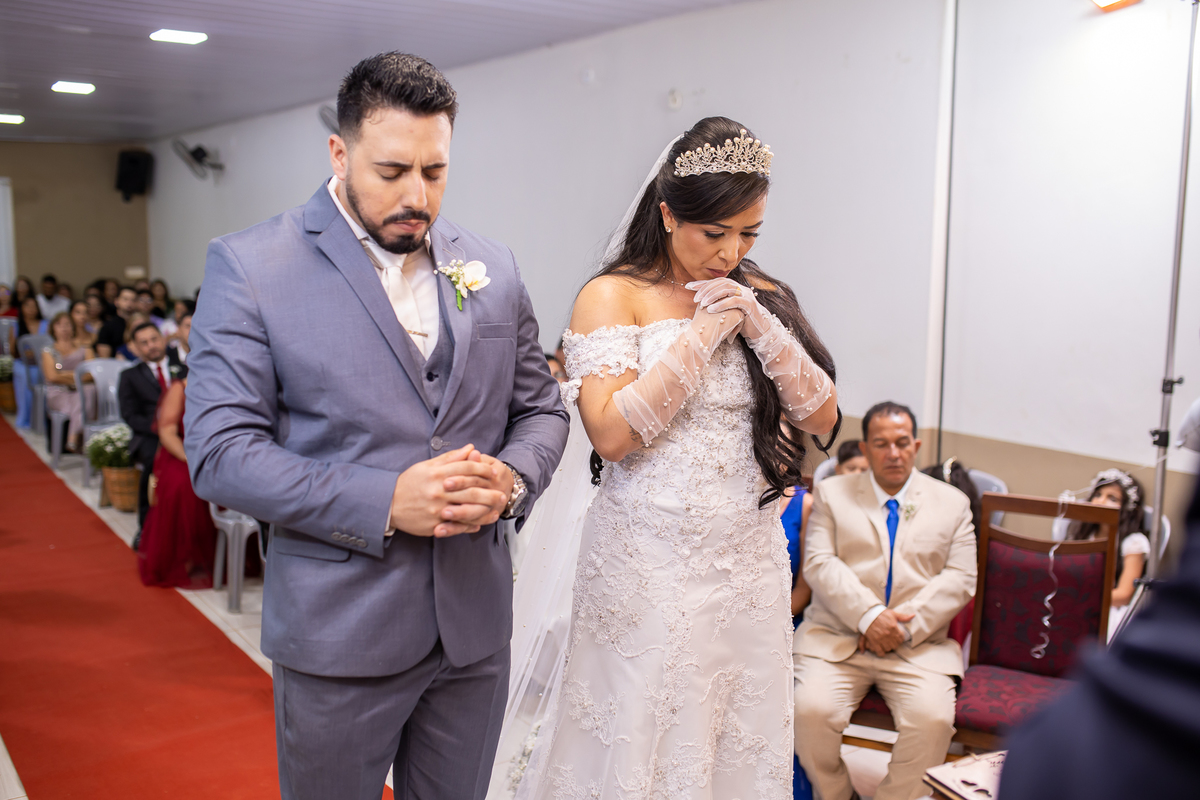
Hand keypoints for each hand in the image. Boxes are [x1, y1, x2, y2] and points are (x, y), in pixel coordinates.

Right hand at [389, 445, 508, 537]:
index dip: (482, 469)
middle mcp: (438, 491)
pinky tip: (479, 525)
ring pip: (466, 510)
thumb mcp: (427, 466)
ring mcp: (436, 509)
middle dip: (489, 493)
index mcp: (437, 474)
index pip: (466, 469)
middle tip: (502, 495)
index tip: (493, 472)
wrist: (388, 504)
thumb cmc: (409, 483)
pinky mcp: (434, 525)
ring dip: (484, 511)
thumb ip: (451, 458)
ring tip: (495, 511)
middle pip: (470, 490)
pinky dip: (469, 526)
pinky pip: (456, 527)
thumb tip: (471, 448)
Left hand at [686, 278, 769, 340]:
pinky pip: (735, 301)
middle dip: (706, 289)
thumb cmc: (741, 321)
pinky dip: (722, 304)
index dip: (702, 283)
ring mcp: (746, 295)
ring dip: (712, 295)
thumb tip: (699, 304)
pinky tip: (711, 309)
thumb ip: (717, 305)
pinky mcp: (750, 305)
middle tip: (695, 298)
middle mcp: (740, 288)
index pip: (716, 281)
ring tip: (701, 303)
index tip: (688, 286)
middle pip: (721, 283)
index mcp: (734, 288)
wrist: (759, 330)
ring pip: (727, 289)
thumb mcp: (727, 311)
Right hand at [861, 609, 914, 656]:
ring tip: (887, 645)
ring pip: (888, 649)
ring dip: (888, 648)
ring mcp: (881, 638)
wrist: (867, 614)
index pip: (901, 638)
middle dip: (894, 644)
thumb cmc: (880, 614)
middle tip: (892, 642)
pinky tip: (881, 650)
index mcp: (893, 627)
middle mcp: (888, 634)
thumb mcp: (893, 613)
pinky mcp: (874, 641)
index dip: (900, 639)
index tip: (897, 638)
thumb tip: (913, 616)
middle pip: (895, 645)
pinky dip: (881, 653)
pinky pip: (880, 652)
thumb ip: (903, 616)